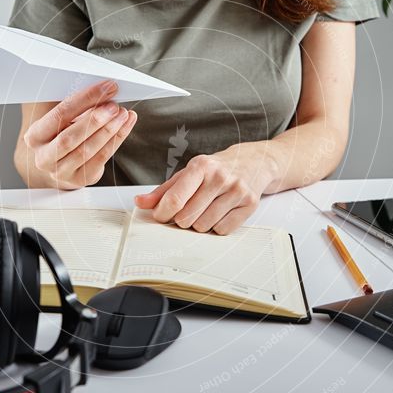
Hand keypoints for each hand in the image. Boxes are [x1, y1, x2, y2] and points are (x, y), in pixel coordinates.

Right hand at [23, 80, 136, 188]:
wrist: (56, 165)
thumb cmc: (59, 134)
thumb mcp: (59, 119)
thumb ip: (76, 106)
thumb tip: (103, 91)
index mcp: (35, 136)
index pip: (60, 114)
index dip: (85, 99)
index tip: (106, 87)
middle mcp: (44, 157)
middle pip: (70, 137)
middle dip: (95, 120)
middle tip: (114, 106)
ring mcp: (61, 172)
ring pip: (87, 150)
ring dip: (109, 130)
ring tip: (123, 114)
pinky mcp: (80, 179)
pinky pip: (101, 158)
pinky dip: (117, 139)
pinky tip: (125, 125)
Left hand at [134, 145, 275, 234]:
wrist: (253, 162)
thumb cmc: (215, 170)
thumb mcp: (188, 173)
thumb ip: (163, 191)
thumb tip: (139, 203)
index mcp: (200, 166)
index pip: (174, 200)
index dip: (162, 214)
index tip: (161, 216)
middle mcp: (220, 177)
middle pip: (187, 218)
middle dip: (182, 219)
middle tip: (189, 211)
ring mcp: (237, 190)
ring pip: (204, 226)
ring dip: (200, 224)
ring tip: (206, 210)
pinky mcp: (250, 203)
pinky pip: (223, 231)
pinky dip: (217, 228)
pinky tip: (220, 214)